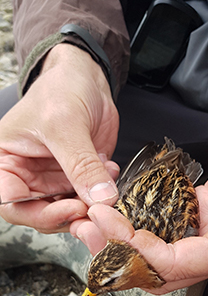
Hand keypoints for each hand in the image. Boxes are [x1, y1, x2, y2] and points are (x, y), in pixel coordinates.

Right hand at [0, 44, 119, 232]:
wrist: (86, 79)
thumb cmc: (60, 89)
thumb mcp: (66, 124)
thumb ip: (81, 164)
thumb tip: (100, 199)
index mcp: (6, 162)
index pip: (11, 203)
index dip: (38, 214)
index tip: (70, 208)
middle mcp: (27, 176)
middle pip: (40, 215)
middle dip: (69, 216)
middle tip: (93, 211)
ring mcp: (53, 180)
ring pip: (67, 212)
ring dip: (90, 209)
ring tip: (106, 192)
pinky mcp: (77, 180)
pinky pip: (89, 200)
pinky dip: (102, 194)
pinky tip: (110, 170)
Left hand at [70, 123, 207, 293]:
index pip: (178, 264)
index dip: (144, 252)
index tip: (115, 227)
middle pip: (159, 268)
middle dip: (121, 254)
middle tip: (90, 229)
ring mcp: (207, 229)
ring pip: (156, 248)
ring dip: (123, 239)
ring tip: (95, 219)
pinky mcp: (201, 210)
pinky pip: (163, 223)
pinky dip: (139, 219)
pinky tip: (121, 206)